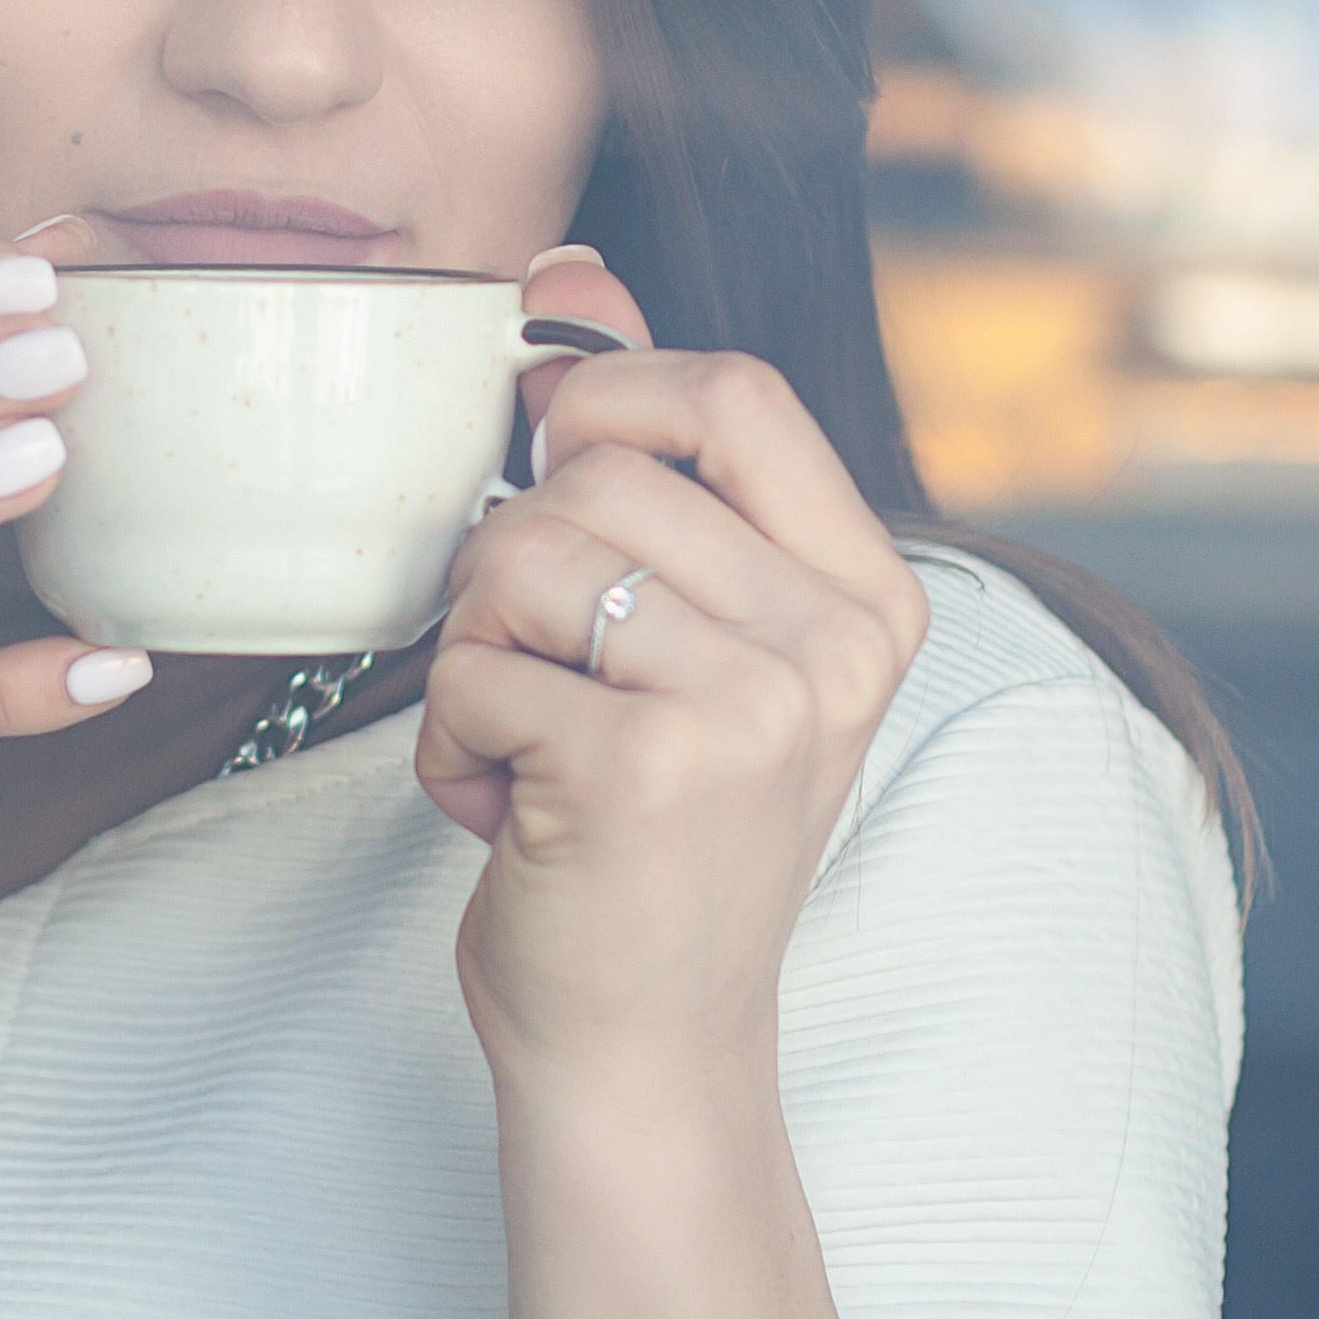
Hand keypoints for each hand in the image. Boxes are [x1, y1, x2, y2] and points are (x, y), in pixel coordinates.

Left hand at [416, 297, 927, 1100]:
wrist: (647, 1050)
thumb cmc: (650, 833)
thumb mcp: (689, 636)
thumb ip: (651, 452)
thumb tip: (572, 268)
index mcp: (867, 596)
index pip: (735, 389)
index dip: (611, 398)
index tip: (558, 476)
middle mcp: (834, 647)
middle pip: (598, 471)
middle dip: (515, 564)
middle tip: (542, 672)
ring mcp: (749, 709)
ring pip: (520, 557)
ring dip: (478, 654)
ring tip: (529, 743)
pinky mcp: (642, 770)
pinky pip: (470, 672)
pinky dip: (451, 747)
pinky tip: (511, 817)